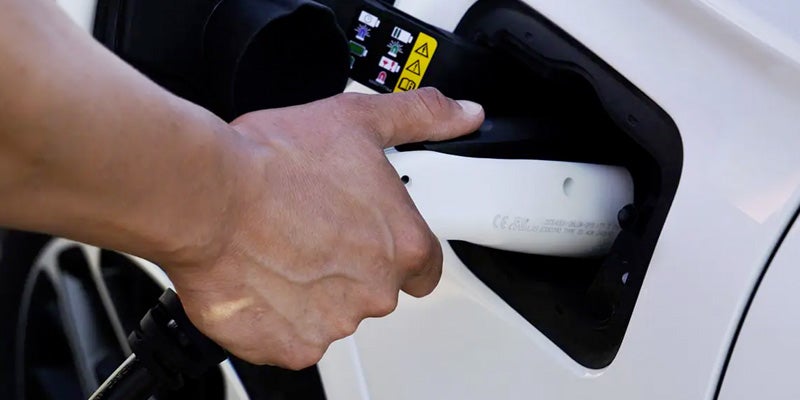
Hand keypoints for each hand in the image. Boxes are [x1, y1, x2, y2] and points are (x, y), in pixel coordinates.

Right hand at [164, 88, 483, 368]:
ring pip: (333, 311)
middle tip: (311, 229)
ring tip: (279, 248)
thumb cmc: (274, 163)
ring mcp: (335, 323)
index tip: (370, 235)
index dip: (398, 248)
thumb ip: (420, 117)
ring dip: (313, 289)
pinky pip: (294, 335)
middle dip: (349, 264)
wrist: (206, 198)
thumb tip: (464, 114)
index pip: (425, 265)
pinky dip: (279, 314)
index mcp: (403, 245)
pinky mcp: (292, 346)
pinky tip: (262, 278)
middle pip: (376, 287)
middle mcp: (377, 292)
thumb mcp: (358, 120)